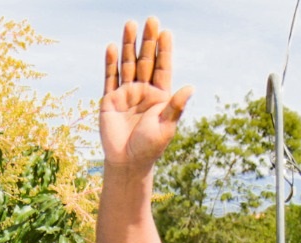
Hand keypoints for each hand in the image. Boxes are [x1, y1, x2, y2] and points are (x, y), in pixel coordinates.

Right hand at [100, 17, 192, 173]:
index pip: (163, 68)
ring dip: (129, 45)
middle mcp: (143, 91)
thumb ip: (176, 106)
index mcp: (160, 96)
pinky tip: (113, 47)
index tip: (166, 32)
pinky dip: (111, 63)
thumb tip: (190, 87)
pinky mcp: (110, 100)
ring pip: (128, 64)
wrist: (126, 163)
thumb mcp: (166, 126)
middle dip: (148, 41)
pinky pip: (110, 78)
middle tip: (151, 20)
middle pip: (145, 61)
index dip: (164, 51)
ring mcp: (126, 94)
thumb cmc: (149, 148)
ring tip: (130, 24)